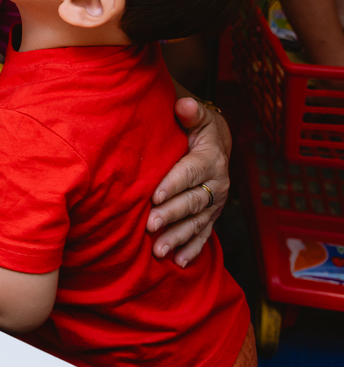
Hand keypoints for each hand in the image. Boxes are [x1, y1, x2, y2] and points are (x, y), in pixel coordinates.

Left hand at [148, 97, 230, 265]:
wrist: (216, 141)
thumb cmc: (196, 126)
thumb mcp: (196, 114)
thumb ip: (190, 112)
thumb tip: (183, 104)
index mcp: (210, 158)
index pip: (189, 172)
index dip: (173, 184)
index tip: (154, 196)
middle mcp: (216, 183)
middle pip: (192, 201)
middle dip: (172, 215)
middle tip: (151, 226)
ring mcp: (215, 202)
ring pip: (197, 222)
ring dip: (179, 237)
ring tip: (160, 251)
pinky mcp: (211, 214)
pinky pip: (204, 234)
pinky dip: (193, 249)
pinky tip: (180, 263)